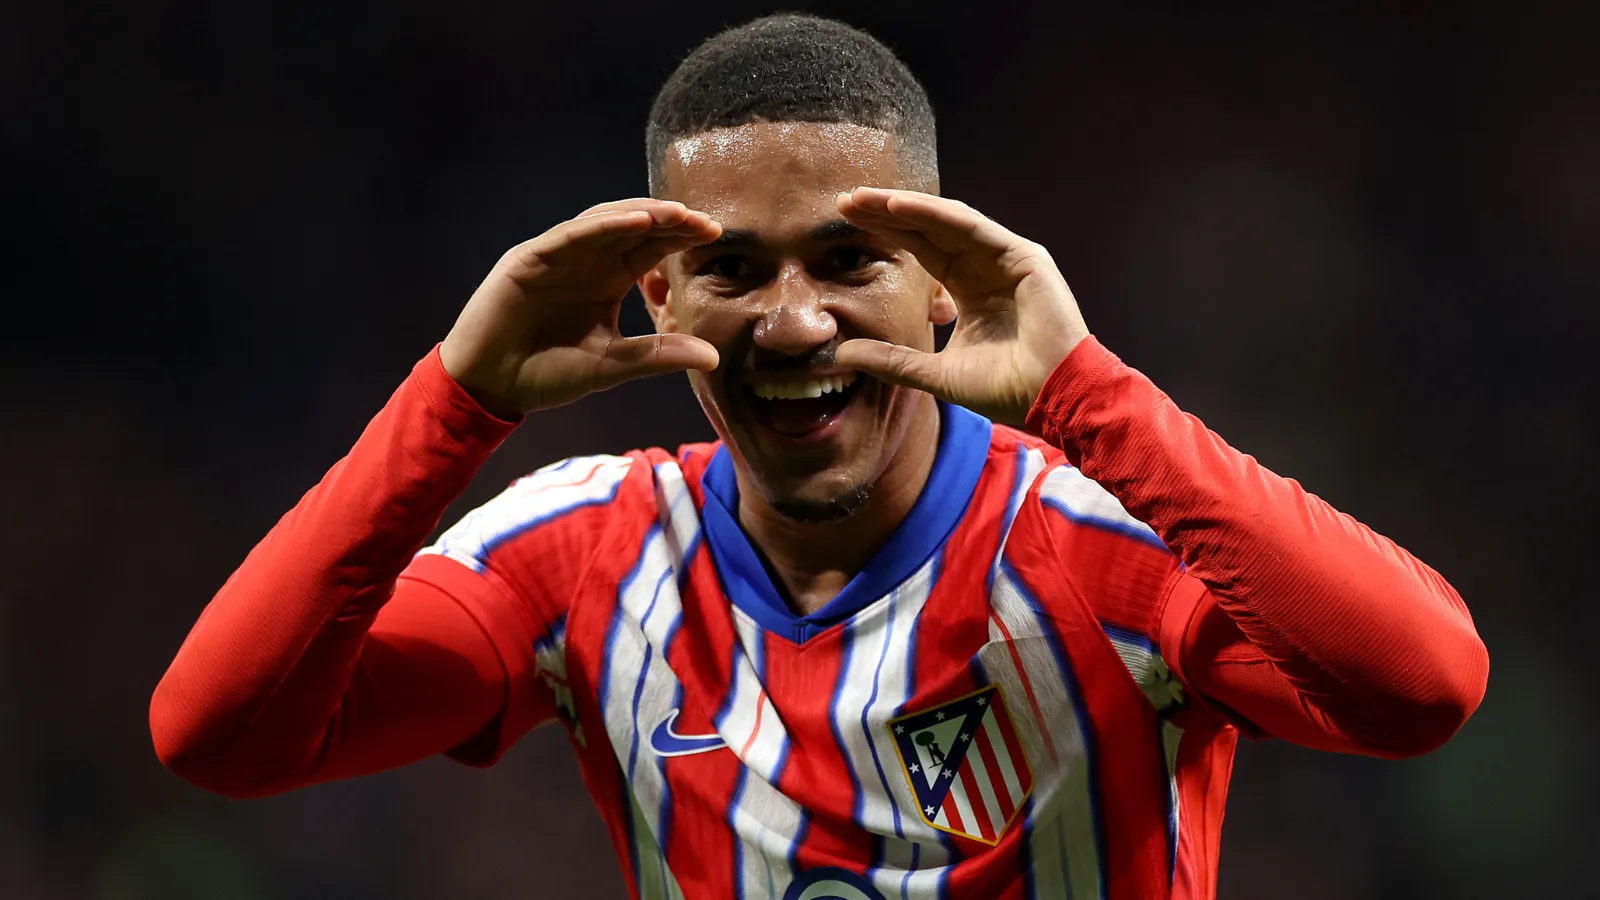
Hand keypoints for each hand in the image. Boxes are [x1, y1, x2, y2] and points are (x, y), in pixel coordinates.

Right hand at [439, 199, 721, 416]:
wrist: (490, 386)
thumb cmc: (545, 373)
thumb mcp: (612, 365)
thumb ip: (659, 355)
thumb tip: (714, 357)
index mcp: (605, 281)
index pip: (650, 249)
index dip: (680, 238)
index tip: (716, 234)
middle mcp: (585, 261)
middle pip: (634, 229)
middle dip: (670, 222)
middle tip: (707, 223)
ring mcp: (557, 256)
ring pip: (605, 223)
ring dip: (642, 215)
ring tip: (678, 214)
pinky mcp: (530, 259)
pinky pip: (571, 235)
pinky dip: (603, 227)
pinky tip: (635, 222)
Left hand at [834, 187, 1089, 424]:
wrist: (1053, 398)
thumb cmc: (1005, 389)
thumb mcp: (934, 373)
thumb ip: (891, 360)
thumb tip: (842, 353)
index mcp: (969, 290)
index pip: (921, 252)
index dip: (887, 235)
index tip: (845, 223)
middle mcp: (985, 267)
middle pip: (928, 230)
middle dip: (886, 214)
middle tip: (844, 201)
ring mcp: (1006, 258)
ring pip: (946, 222)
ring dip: (904, 207)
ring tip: (863, 198)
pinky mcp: (1023, 256)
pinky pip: (972, 227)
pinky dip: (935, 214)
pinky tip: (900, 206)